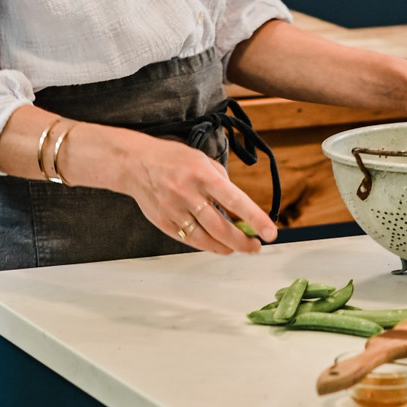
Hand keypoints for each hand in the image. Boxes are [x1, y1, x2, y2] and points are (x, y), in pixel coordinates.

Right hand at [110, 134, 277, 256]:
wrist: (135, 164)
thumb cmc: (173, 159)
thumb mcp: (202, 161)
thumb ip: (222, 183)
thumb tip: (239, 209)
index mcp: (202, 174)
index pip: (235, 200)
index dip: (255, 218)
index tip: (270, 232)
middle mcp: (188, 194)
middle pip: (221, 227)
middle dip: (243, 242)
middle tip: (256, 246)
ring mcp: (174, 211)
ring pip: (206, 239)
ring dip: (227, 247)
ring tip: (239, 248)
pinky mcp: (164, 223)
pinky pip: (190, 240)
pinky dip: (207, 245)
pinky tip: (217, 245)